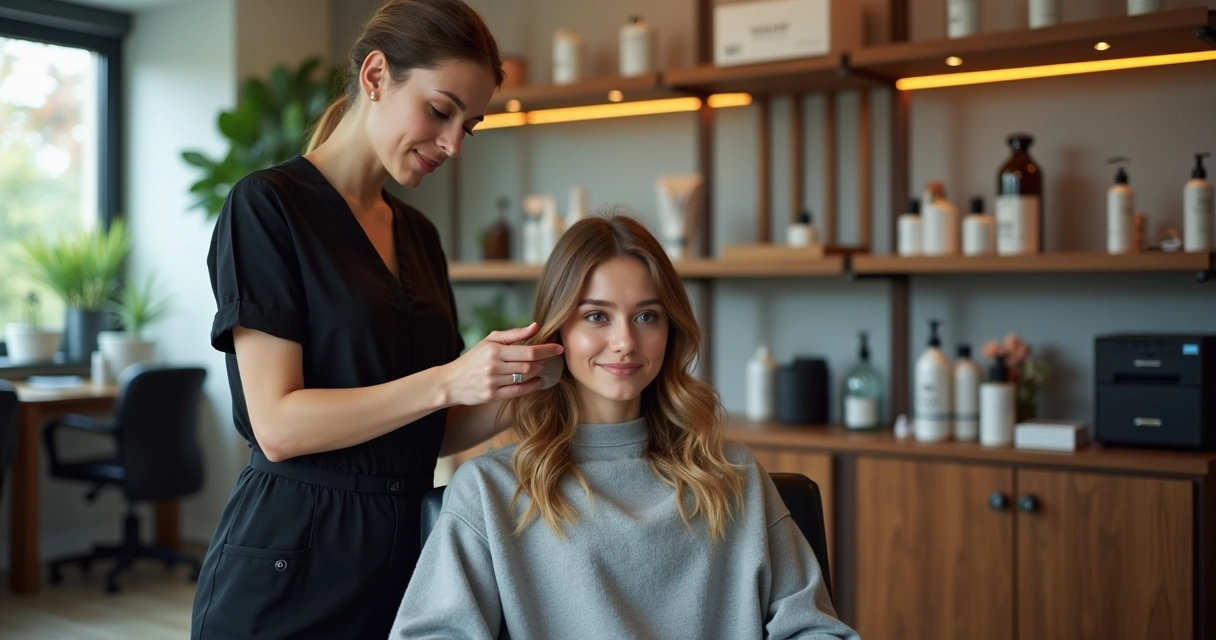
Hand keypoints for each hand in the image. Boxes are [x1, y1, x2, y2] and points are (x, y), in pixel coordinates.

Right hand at [440, 322, 563, 406]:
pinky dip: (533, 386)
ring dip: (538, 372)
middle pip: (530, 366)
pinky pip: (519, 391)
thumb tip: (536, 326)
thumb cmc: (473, 359)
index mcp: (494, 351)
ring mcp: (493, 383)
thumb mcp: (490, 341)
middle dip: (544, 361)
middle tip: (549, 358)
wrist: (451, 382)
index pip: (528, 351)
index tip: (559, 348)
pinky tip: (539, 381)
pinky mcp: (492, 396)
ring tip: (541, 367)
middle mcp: (494, 367)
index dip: (547, 350)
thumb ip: (514, 334)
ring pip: (526, 378)